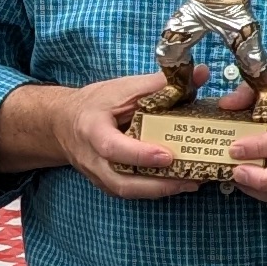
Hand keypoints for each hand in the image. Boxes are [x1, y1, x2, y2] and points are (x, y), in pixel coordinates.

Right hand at [25, 72, 215, 200]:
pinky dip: (154, 190)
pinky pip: (130, 192)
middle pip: (121, 181)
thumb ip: (161, 84)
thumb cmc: (97, 102)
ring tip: (191, 183)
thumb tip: (201, 74)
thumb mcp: (124, 88)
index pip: (112, 147)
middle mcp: (92, 158)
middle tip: (190, 178)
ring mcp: (97, 175)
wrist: (65, 122)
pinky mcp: (106, 183)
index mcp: (92, 129)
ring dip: (161, 190)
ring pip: (127, 191)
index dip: (139, 154)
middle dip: (157, 184)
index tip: (167, 155)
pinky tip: (178, 184)